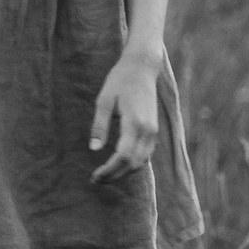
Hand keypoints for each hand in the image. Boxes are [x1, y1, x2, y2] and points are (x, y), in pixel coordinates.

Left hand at [88, 51, 160, 183]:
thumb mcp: (104, 100)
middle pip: (133, 164)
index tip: (95, 176)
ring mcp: (153, 131)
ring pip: (141, 162)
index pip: (123, 156)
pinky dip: (133, 163)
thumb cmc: (119, 81)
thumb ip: (100, 126)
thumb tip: (94, 149)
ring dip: (124, 172)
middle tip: (96, 180)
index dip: (109, 170)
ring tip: (105, 175)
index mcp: (134, 122)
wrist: (142, 67)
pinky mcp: (153, 130)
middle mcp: (147, 130)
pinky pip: (146, 154)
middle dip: (115, 175)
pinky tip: (118, 164)